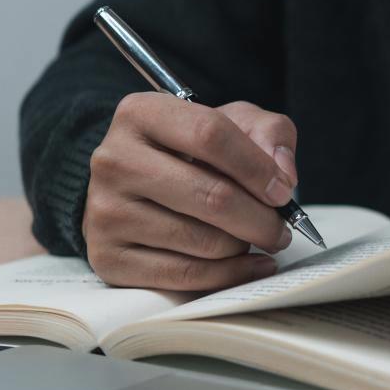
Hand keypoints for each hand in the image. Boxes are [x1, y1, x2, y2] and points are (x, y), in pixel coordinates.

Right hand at [84, 93, 299, 289]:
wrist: (136, 189)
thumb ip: (268, 132)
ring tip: (256, 238)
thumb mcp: (232, 122)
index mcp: (141, 114)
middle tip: (282, 229)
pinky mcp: (109, 258)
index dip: (258, 166)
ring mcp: (105, 212)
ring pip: (203, 241)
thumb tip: (282, 174)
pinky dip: (230, 274)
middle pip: (212, 195)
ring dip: (244, 245)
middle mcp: (114, 160)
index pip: (211, 135)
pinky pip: (185, 275)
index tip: (284, 190)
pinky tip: (250, 264)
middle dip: (262, 218)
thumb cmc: (193, 153)